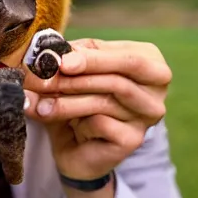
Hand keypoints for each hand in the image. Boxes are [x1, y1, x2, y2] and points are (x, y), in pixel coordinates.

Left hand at [23, 38, 171, 197]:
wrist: (76, 144)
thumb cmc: (80, 96)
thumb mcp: (78, 68)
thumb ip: (73, 57)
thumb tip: (57, 52)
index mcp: (150, 61)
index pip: (125, 57)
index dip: (92, 59)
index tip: (61, 61)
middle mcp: (156, 88)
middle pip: (117, 79)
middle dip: (75, 79)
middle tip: (42, 81)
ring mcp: (148, 115)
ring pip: (105, 101)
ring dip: (66, 102)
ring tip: (40, 103)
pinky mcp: (134, 139)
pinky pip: (101, 124)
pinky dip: (77, 122)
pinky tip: (67, 125)